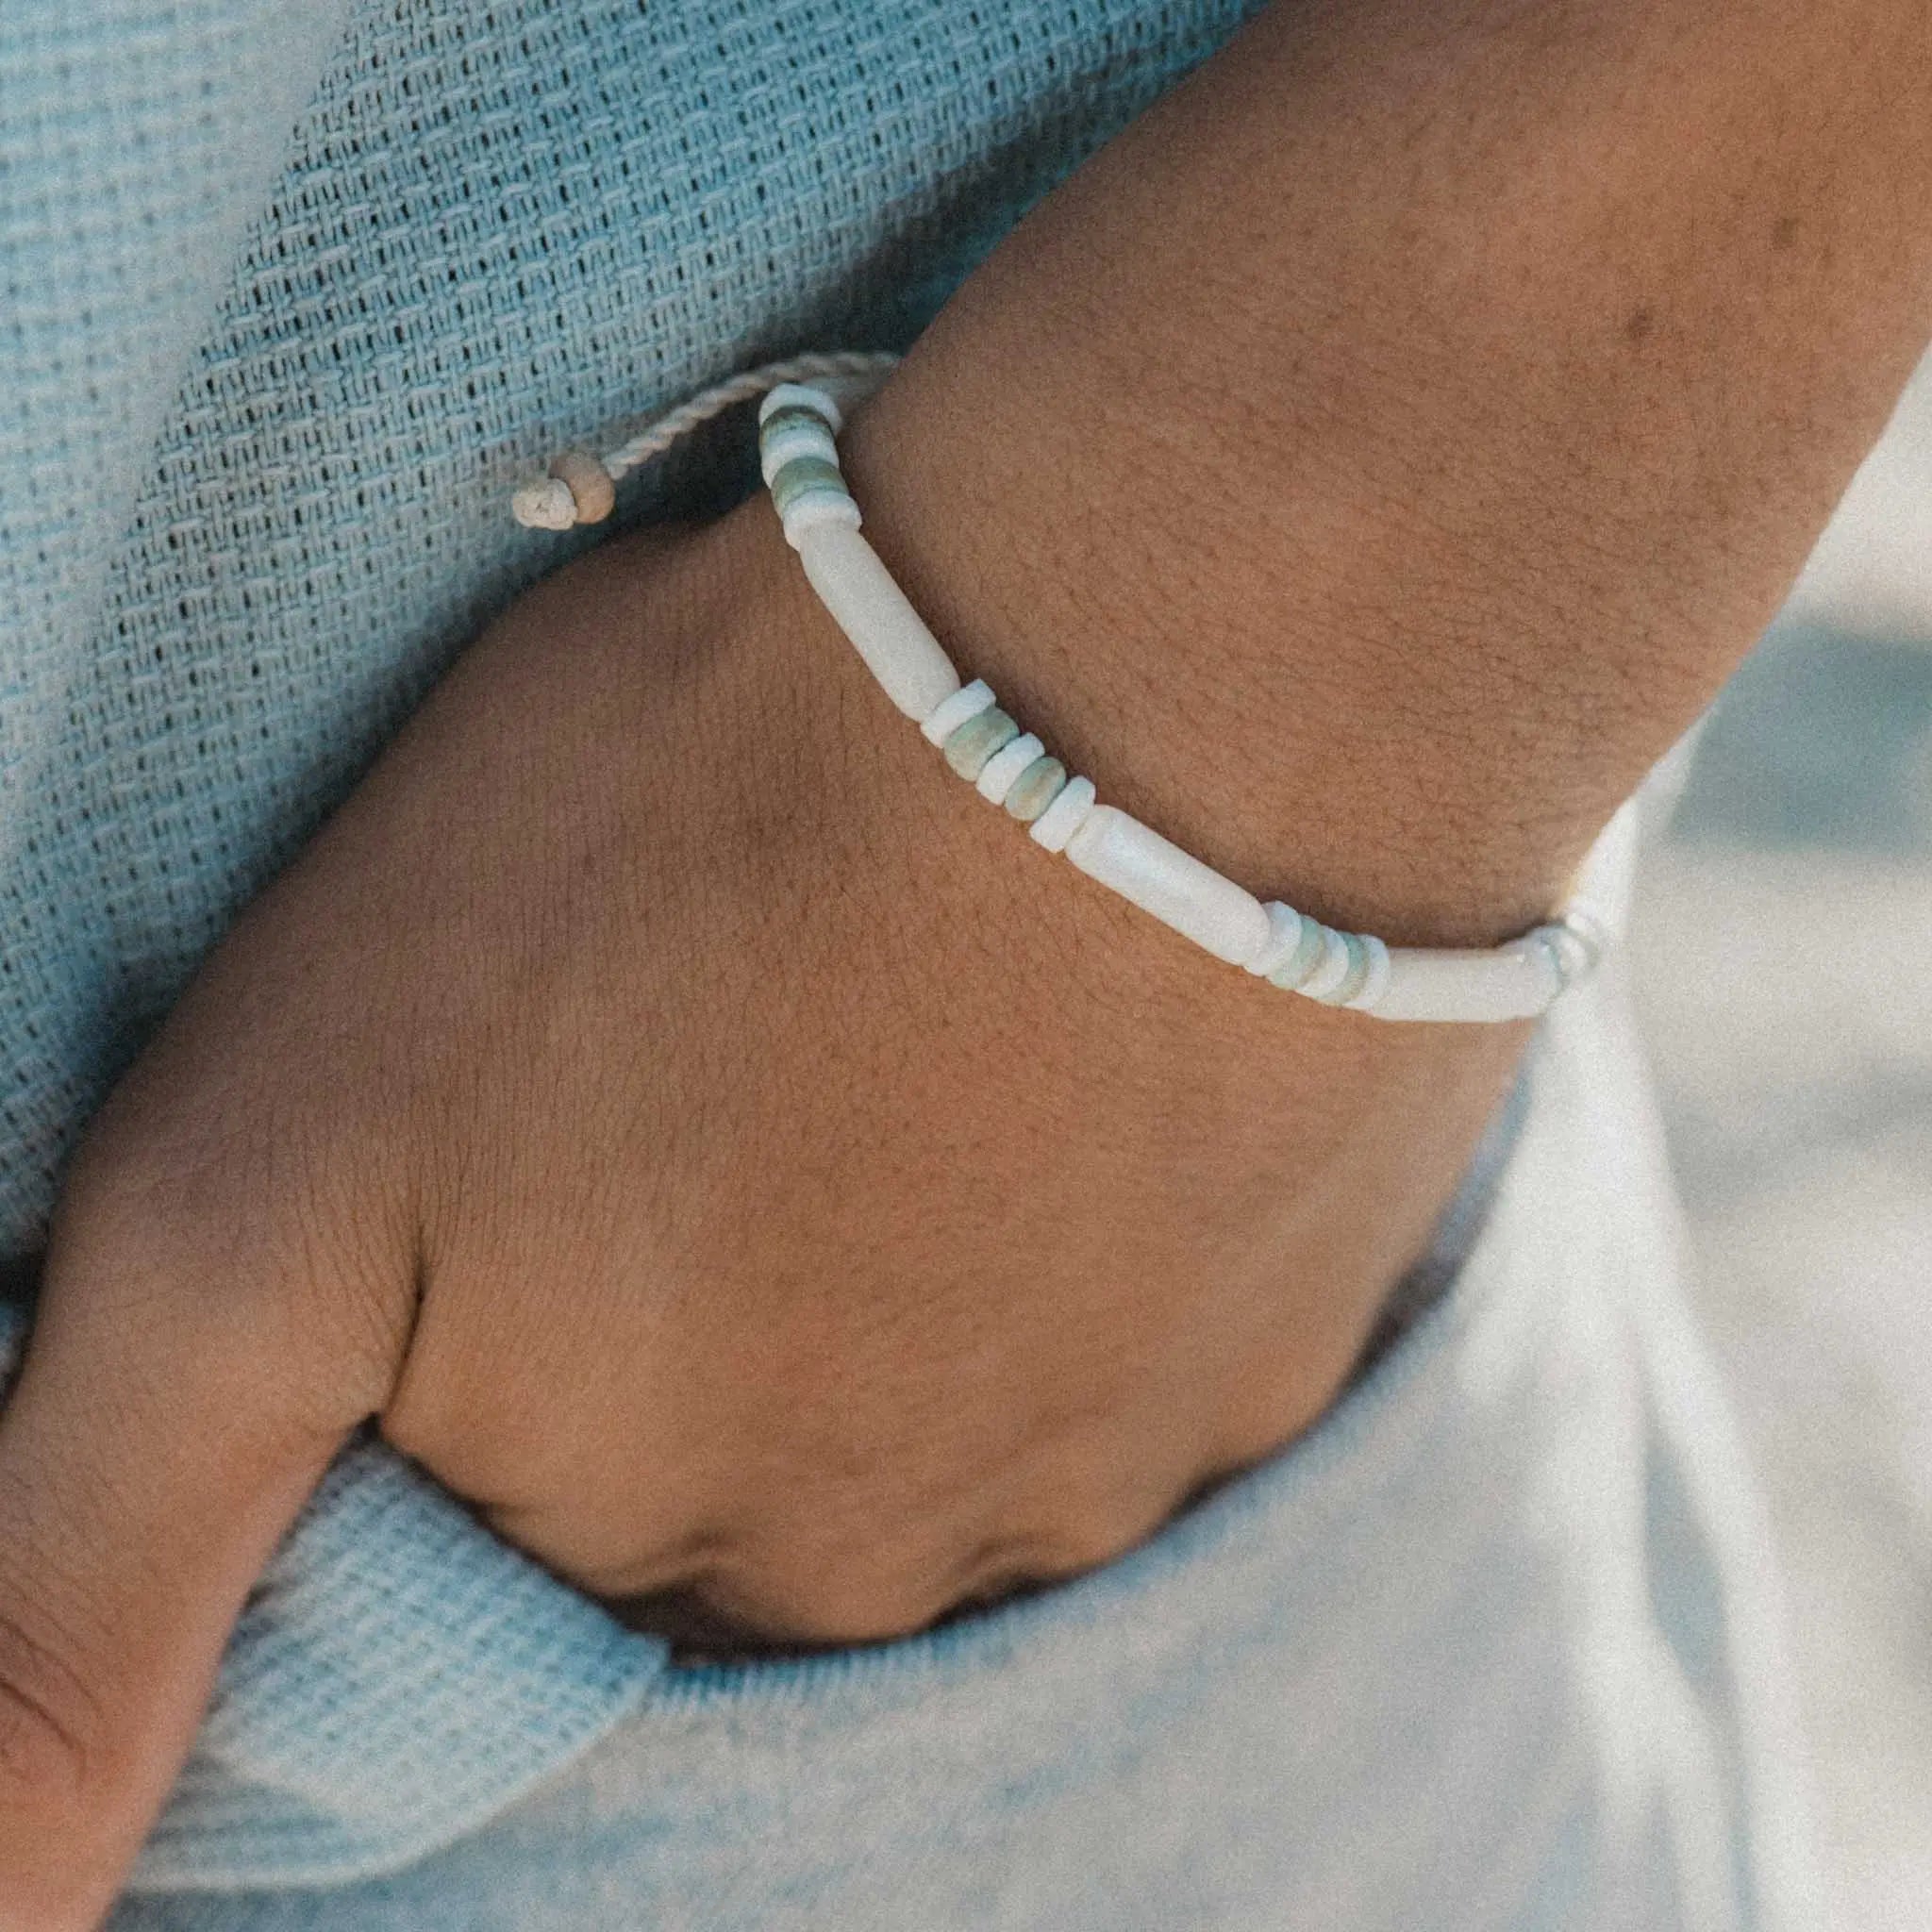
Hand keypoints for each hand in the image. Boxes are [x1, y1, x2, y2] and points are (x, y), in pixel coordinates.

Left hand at [0, 493, 1523, 1925]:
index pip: (541, 1550)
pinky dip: (1090, 1230)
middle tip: (731, 1067)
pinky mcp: (1289, 1323)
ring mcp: (1130, 1447)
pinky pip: (1148, 1342)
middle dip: (719, 1325)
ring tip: (911, 1045)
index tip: (559, 1171)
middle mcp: (902, 1558)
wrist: (1152, 663)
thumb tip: (12, 1920)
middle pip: (763, 1500)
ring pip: (964, 1422)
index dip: (521, 1358)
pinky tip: (1077, 1064)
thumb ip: (88, 1578)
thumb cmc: (676, 853)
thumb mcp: (259, 1183)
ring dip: (920, 1278)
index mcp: (650, 1533)